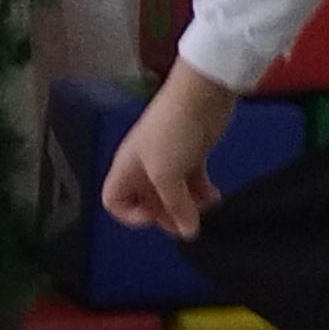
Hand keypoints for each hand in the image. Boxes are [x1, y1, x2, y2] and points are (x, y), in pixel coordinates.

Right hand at [101, 65, 239, 236]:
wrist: (200, 97)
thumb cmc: (172, 132)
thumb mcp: (166, 174)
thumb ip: (175, 205)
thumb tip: (188, 232)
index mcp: (126, 169)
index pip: (113, 201)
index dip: (128, 215)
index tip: (152, 215)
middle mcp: (144, 167)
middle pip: (147, 202)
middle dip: (166, 215)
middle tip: (187, 223)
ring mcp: (169, 160)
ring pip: (173, 194)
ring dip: (188, 206)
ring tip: (205, 210)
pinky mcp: (192, 155)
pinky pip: (193, 183)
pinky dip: (202, 193)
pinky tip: (215, 197)